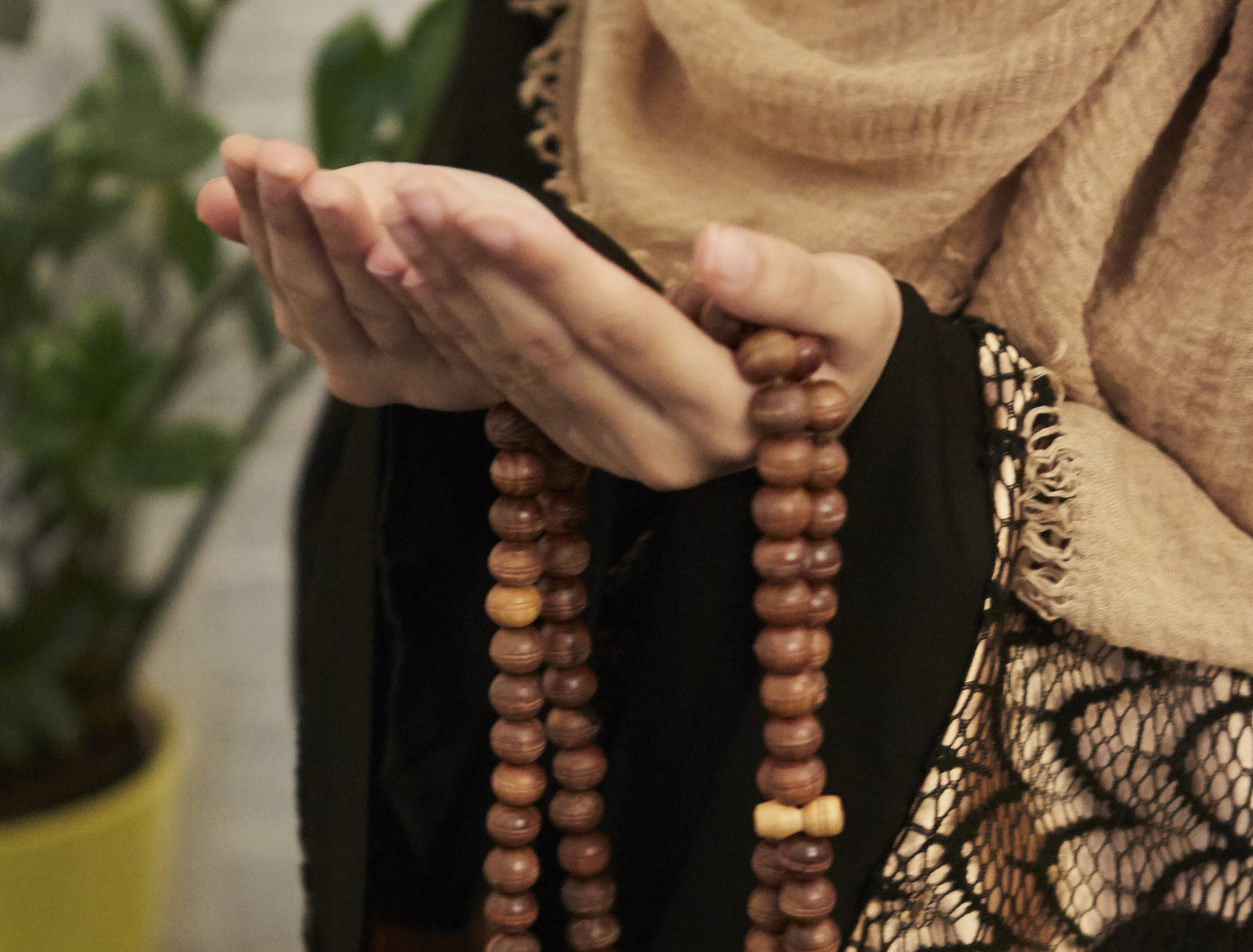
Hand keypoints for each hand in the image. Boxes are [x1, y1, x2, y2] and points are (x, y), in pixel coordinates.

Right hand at [196, 136, 503, 409]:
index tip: (244, 151)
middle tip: (284, 164)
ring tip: (331, 188)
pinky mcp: (465, 376)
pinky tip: (407, 238)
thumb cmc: (426, 237)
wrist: (523, 290)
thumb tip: (205, 201)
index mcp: (310, 321)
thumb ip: (284, 216)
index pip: (276, 259)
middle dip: (297, 222)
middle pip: (314, 288)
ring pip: (372, 303)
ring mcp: (406, 375)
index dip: (259, 207)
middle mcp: (350, 362)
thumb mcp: (351, 213)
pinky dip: (420, 279)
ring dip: (350, 244)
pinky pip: (439, 321)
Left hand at [372, 169, 901, 490]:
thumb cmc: (843, 337)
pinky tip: (410, 270)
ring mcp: (614, 454)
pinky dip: (455, 323)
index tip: (480, 210)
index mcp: (725, 414)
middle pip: (550, 348)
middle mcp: (660, 449)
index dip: (547, 270)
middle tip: (412, 196)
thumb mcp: (854, 304)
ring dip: (449, 292)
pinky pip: (506, 380)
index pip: (621, 329)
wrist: (821, 400)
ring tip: (399, 217)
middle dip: (474, 270)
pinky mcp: (582, 443)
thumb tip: (716, 251)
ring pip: (516, 365)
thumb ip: (790, 282)